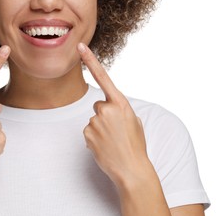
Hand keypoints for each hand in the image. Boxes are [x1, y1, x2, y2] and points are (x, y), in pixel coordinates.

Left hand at [77, 43, 152, 186]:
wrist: (131, 169)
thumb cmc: (135, 145)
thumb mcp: (134, 121)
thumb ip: (119, 109)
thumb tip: (106, 108)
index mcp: (121, 103)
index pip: (103, 77)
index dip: (90, 61)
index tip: (80, 47)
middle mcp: (106, 109)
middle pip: (98, 105)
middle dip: (105, 115)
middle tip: (116, 131)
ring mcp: (95, 121)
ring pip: (93, 120)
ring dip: (100, 128)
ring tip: (112, 140)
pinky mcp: (87, 133)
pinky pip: (88, 131)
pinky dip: (94, 138)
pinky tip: (104, 146)